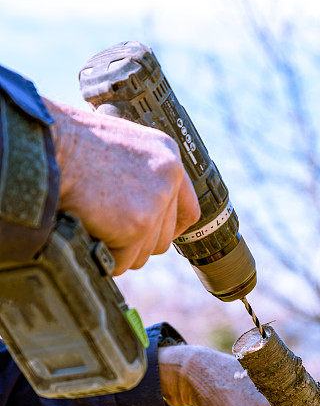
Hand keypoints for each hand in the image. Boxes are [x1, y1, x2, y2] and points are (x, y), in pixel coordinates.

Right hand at [44, 99, 199, 274]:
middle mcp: (168, 177)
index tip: (150, 235)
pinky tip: (87, 230)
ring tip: (93, 222)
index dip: (167, 229)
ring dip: (116, 249)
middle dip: (135, 243)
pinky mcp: (137, 225)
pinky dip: (103, 256)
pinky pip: (122, 261)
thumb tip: (145, 211)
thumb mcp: (118, 149)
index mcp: (167, 156)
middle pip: (163, 239)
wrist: (45, 143)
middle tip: (107, 229)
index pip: (188, 209)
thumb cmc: (69, 144)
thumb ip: (140, 177)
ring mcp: (155, 202)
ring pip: (143, 253)